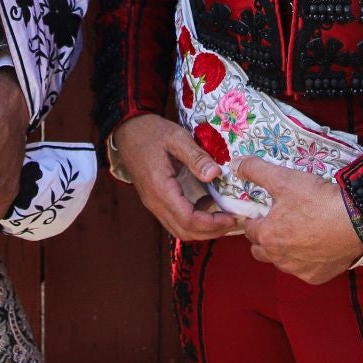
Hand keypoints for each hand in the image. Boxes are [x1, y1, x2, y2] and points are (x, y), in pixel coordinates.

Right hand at [110, 114, 238, 241]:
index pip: (188, 219)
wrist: (128, 130)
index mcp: (160, 189)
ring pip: (179, 229)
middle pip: (184, 231)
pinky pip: (175, 220)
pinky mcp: (156, 201)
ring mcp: (154, 204)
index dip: (212, 224)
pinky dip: (194, 221)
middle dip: (211, 231)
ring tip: (224, 217)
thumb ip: (196, 157)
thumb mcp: (176, 138)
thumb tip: (215, 174)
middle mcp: (155, 202)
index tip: (232, 217)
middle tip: (234, 221)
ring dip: (203, 229)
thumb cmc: (151, 132)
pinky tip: (209, 206)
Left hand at [233, 157, 362, 285]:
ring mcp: (298, 270)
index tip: (267, 210)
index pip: (249, 229)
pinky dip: (306, 260)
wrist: (358, 221)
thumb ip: (256, 170)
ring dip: (284, 250)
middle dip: (265, 238)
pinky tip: (317, 245)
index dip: (256, 218)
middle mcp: (279, 259)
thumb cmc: (318, 200)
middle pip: (260, 250)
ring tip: (300, 231)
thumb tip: (236, 164)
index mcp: (267, 236)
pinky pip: (303, 270)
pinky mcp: (316, 277)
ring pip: (281, 262)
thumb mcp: (285, 179)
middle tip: (282, 221)